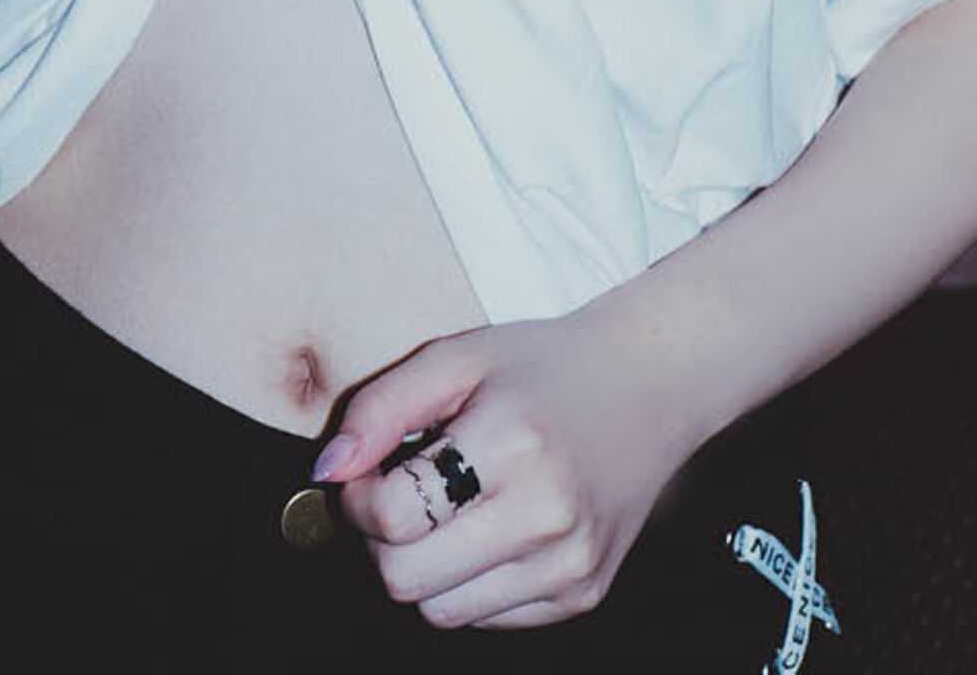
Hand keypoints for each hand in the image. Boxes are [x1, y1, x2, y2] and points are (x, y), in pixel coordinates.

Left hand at [312, 310, 695, 632]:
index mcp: (512, 443)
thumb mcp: (458, 357)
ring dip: (424, 568)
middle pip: (407, 580)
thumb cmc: (542, 367)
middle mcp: (547, 515)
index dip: (357, 498)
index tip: (368, 473)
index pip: (392, 516)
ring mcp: (570, 565)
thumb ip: (380, 407)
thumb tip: (327, 473)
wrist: (649, 386)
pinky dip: (471, 583)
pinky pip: (488, 619)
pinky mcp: (583, 594)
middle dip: (382, 542)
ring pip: (442, 613)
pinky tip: (492, 528)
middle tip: (400, 496)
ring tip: (448, 510)